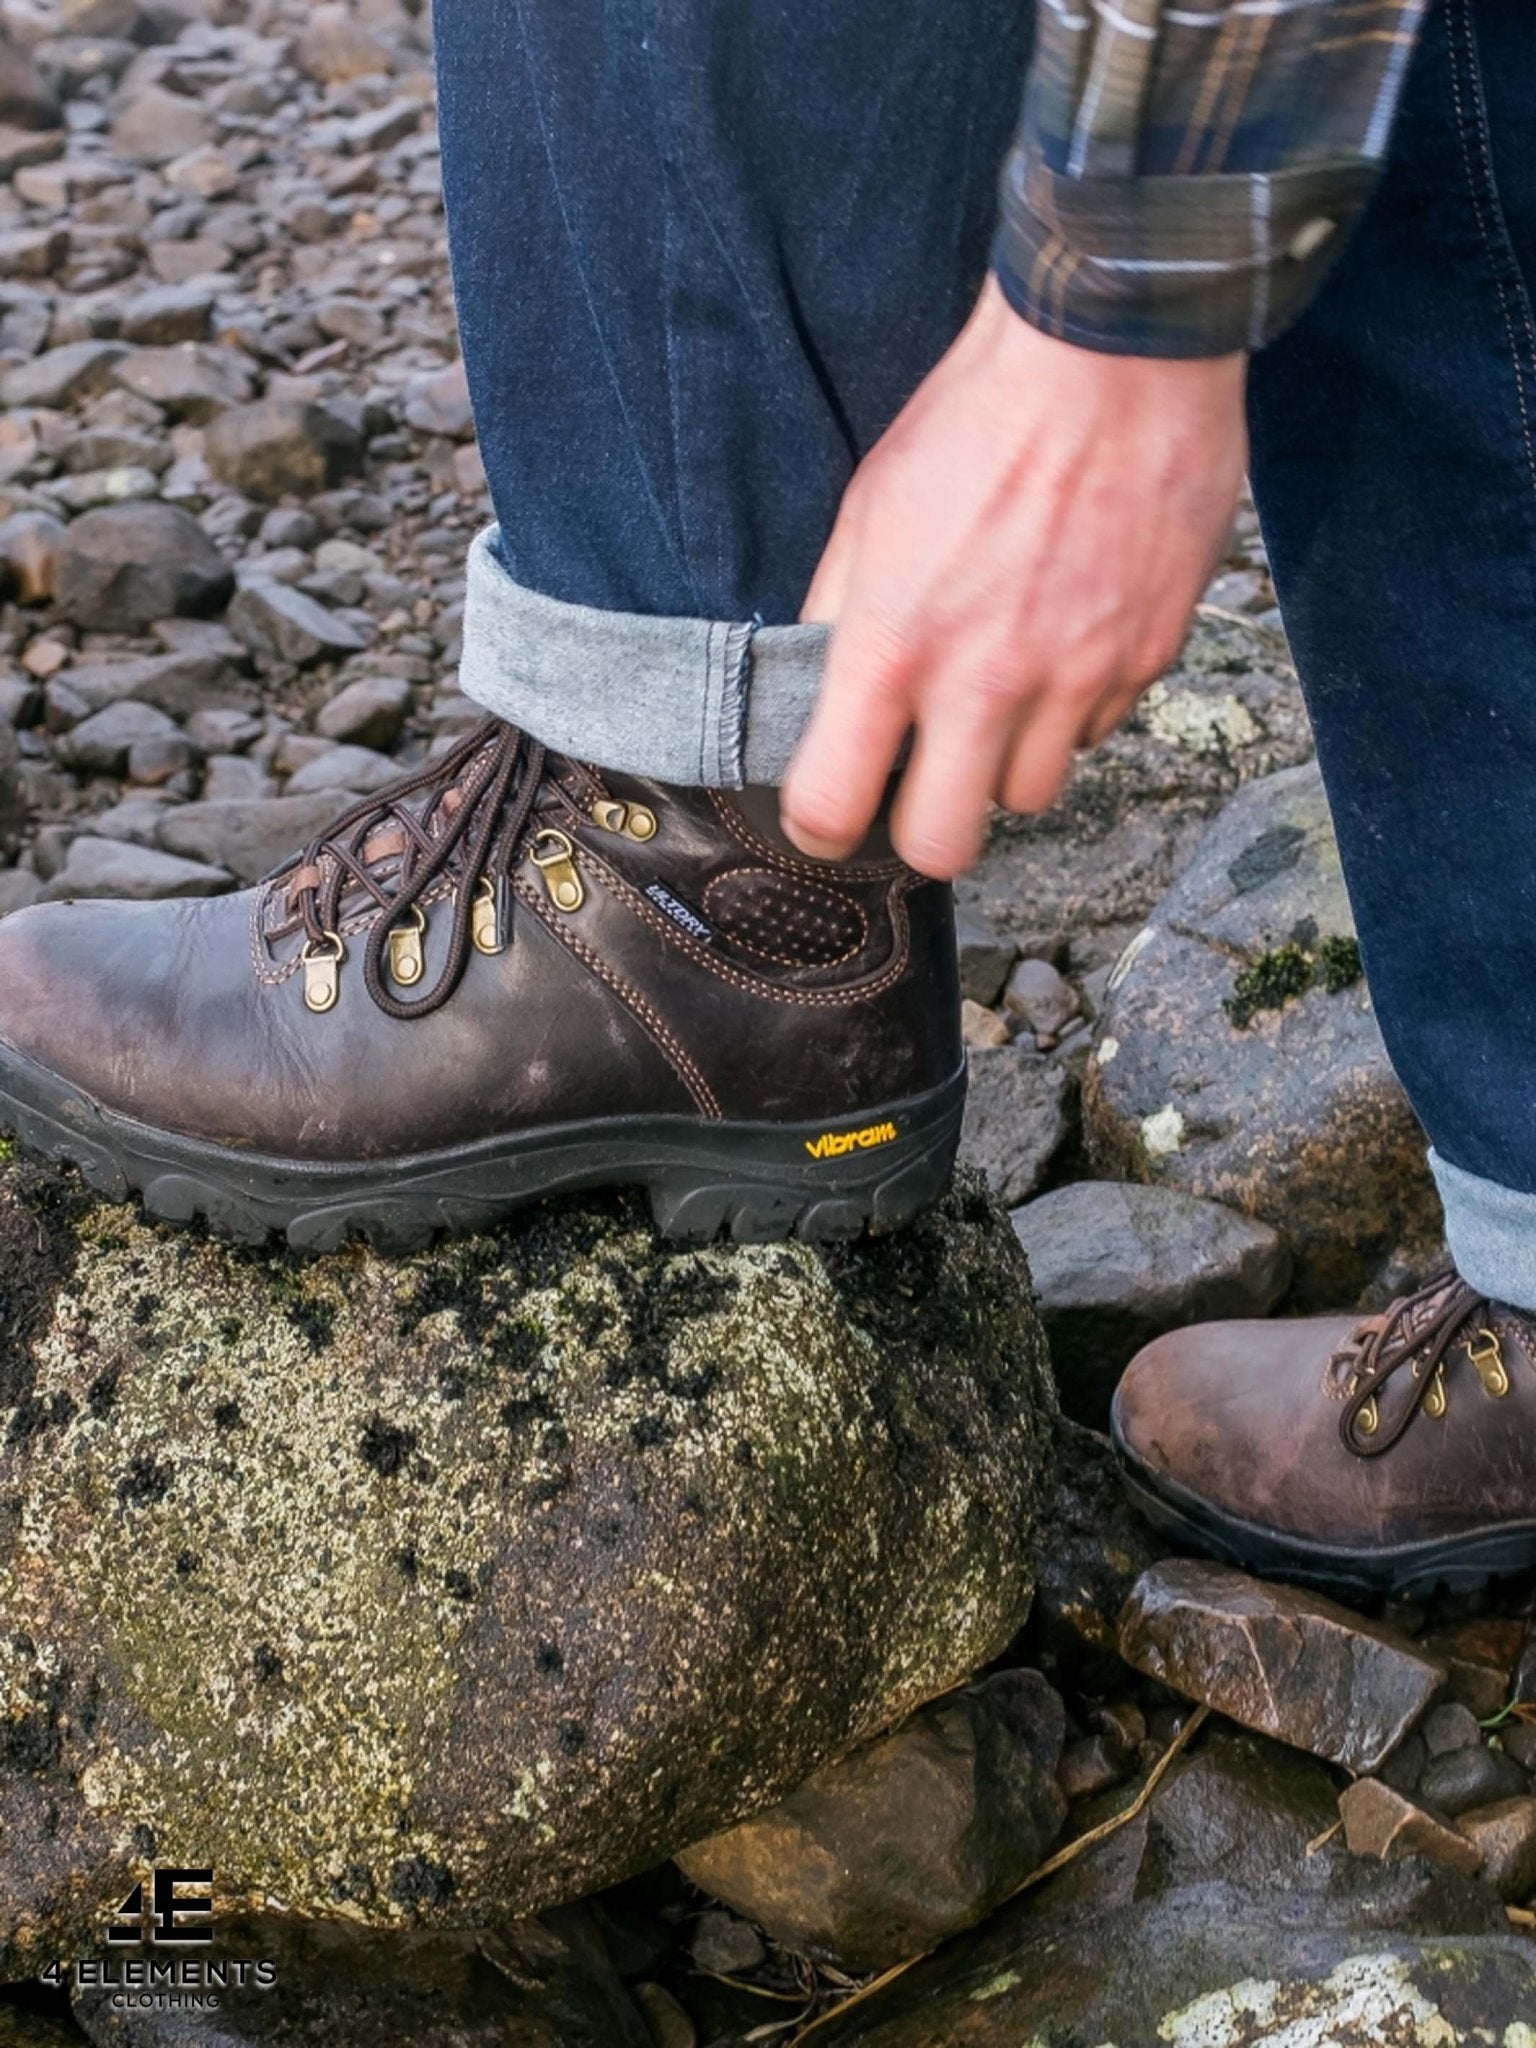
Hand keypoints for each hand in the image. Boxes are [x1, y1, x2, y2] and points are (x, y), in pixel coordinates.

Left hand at [780, 278, 1247, 878]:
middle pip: (942, 846)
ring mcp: (1074, 679)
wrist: (1111, 354)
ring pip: (1028, 796)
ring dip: (1004, 766)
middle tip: (919, 785)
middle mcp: (985, 682)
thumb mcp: (870, 509)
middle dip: (922, 829)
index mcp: (895, 644)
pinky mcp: (1143, 660)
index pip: (833, 804)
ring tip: (999, 699)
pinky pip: (1095, 731)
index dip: (819, 827)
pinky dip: (1072, 711)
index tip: (824, 814)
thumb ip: (838, 612)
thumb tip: (816, 686)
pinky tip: (1062, 643)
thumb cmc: (979, 418)